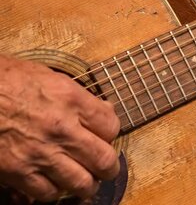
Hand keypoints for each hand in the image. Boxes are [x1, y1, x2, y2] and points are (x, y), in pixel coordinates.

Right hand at [0, 55, 120, 200]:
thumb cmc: (6, 80)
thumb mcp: (49, 77)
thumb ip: (79, 97)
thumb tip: (103, 110)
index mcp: (72, 100)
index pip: (111, 126)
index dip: (111, 133)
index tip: (106, 136)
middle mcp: (61, 129)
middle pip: (104, 160)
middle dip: (109, 168)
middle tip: (106, 169)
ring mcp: (40, 152)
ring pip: (81, 183)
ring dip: (87, 185)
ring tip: (86, 182)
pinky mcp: (18, 171)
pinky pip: (47, 193)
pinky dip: (54, 192)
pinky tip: (54, 183)